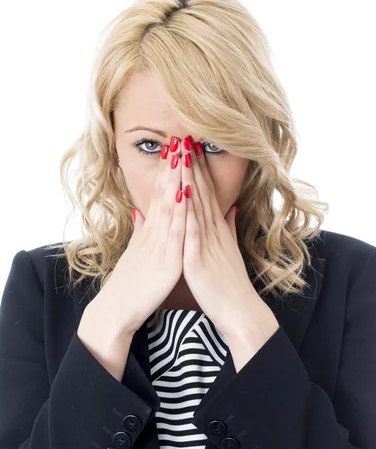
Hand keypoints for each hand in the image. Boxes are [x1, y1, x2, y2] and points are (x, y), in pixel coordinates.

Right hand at [87, 143, 186, 337]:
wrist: (117, 310)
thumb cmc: (130, 284)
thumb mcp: (136, 254)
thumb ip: (140, 233)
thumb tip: (140, 213)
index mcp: (150, 232)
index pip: (160, 196)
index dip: (168, 171)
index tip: (174, 148)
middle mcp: (154, 234)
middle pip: (164, 194)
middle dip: (172, 166)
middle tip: (179, 138)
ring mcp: (159, 246)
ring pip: (169, 207)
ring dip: (176, 180)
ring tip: (181, 154)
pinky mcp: (166, 261)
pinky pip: (174, 233)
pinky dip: (179, 212)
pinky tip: (184, 194)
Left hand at [180, 136, 270, 337]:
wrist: (239, 310)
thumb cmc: (230, 283)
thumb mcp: (229, 251)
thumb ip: (229, 228)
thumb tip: (230, 208)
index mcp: (216, 229)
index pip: (204, 192)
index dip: (197, 168)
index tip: (190, 146)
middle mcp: (212, 231)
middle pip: (200, 192)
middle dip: (191, 164)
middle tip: (185, 136)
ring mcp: (206, 243)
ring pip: (195, 205)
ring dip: (188, 178)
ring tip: (181, 154)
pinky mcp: (199, 259)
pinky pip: (192, 231)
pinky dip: (187, 211)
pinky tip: (181, 194)